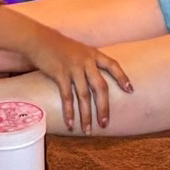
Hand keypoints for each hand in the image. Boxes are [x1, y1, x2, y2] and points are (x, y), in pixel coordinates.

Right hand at [20, 26, 134, 130]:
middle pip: (100, 87)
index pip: (113, 65)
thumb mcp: (79, 50)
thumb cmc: (59, 47)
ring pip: (84, 95)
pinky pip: (67, 96)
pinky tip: (70, 123)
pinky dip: (69, 111)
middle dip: (104, 107)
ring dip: (86, 115)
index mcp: (93, 54)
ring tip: (87, 130)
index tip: (130, 90)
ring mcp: (73, 67)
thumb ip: (89, 62)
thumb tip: (97, 80)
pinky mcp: (60, 74)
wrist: (39, 39)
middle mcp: (86, 61)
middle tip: (105, 124)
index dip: (122, 78)